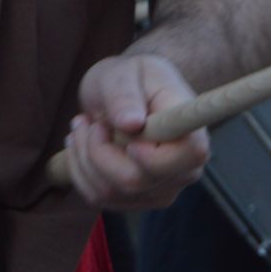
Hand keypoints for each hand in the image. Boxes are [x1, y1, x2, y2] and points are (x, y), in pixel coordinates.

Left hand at [60, 51, 209, 210]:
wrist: (126, 93)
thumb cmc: (132, 77)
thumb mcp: (125, 72)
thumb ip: (126, 94)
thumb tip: (131, 122)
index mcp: (191, 132)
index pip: (191, 156)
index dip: (155, 154)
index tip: (127, 130)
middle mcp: (183, 169)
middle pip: (135, 181)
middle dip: (97, 150)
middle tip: (87, 120)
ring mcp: (159, 190)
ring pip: (109, 192)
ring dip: (83, 157)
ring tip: (82, 126)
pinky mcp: (135, 199)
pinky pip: (97, 196)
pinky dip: (79, 170)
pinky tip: (81, 145)